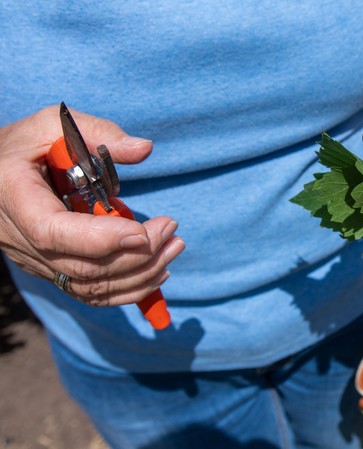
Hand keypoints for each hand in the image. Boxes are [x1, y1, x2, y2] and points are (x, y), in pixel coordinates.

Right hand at [0, 105, 184, 305]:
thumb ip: (99, 133)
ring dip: (140, 274)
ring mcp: (35, 261)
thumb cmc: (27, 144)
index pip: (53, 232)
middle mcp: (19, 238)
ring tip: (174, 248)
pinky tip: (158, 272)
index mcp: (14, 197)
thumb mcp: (54, 124)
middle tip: (171, 230)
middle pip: (81, 267)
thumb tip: (144, 149)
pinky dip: (128, 289)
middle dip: (136, 255)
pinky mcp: (52, 271)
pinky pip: (90, 292)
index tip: (143, 231)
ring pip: (90, 287)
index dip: (101, 238)